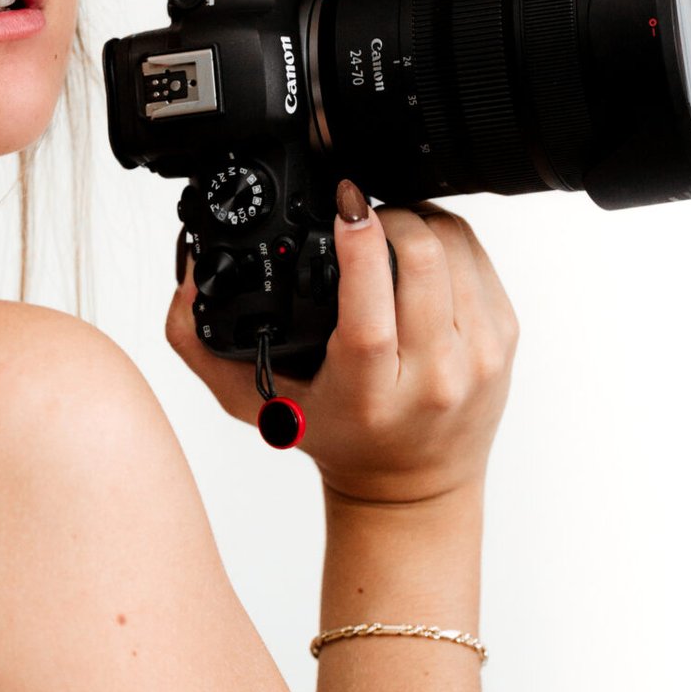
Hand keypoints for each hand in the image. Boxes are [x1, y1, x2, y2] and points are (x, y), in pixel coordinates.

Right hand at [165, 181, 519, 504]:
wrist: (413, 485)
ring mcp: (477, 358)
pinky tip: (419, 249)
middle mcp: (432, 378)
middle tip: (359, 214)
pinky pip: (478, 257)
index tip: (343, 206)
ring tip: (386, 227)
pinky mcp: (504, 338)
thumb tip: (185, 281)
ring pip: (454, 248)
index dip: (360, 248)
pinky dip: (446, 237)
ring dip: (416, 220)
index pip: (371, 314)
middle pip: (423, 262)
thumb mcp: (259, 404)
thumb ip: (202, 347)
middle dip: (387, 216)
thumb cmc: (338, 437)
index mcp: (370, 394)